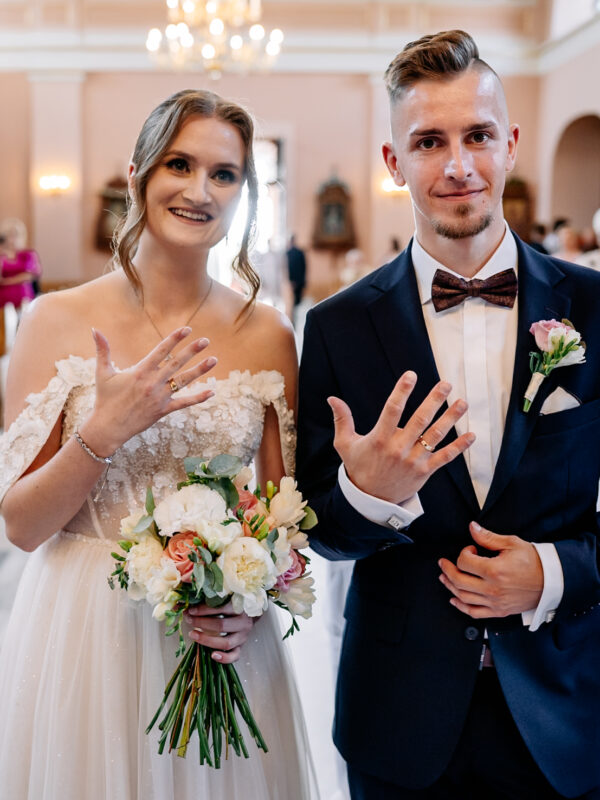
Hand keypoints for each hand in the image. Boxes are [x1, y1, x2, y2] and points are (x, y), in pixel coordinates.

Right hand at [80, 326, 215, 455]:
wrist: (107, 427)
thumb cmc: (104, 399)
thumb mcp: (102, 373)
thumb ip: (102, 350)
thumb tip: (94, 329)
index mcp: (140, 371)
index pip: (161, 351)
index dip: (175, 339)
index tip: (187, 329)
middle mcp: (152, 383)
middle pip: (176, 363)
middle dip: (192, 351)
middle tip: (205, 340)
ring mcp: (159, 397)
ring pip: (183, 381)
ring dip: (200, 370)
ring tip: (214, 359)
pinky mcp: (163, 410)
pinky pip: (184, 403)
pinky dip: (198, 398)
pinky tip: (212, 391)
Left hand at [184, 601, 254, 663]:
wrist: (249, 615)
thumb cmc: (232, 605)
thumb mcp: (224, 599)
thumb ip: (208, 599)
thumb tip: (186, 595)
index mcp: (240, 607)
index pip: (221, 607)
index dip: (204, 609)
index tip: (191, 610)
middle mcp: (243, 622)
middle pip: (221, 625)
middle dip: (201, 623)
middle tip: (189, 620)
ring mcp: (243, 636)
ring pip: (226, 643)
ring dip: (207, 640)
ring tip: (192, 634)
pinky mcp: (241, 647)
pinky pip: (234, 656)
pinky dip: (224, 658)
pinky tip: (212, 656)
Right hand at [328, 371, 474, 503]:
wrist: (369, 501)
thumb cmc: (358, 467)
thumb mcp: (345, 444)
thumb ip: (342, 419)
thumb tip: (332, 398)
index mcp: (380, 439)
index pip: (392, 410)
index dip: (402, 391)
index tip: (411, 375)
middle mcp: (398, 448)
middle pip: (419, 420)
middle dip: (434, 401)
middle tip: (446, 384)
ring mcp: (413, 461)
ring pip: (435, 436)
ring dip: (450, 419)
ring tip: (463, 403)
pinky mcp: (424, 472)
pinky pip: (444, 458)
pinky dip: (459, 447)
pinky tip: (471, 435)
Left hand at [438, 522, 543, 617]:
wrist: (552, 581)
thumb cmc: (534, 562)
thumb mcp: (512, 544)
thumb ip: (489, 537)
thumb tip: (473, 528)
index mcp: (494, 570)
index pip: (465, 563)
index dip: (463, 553)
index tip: (470, 549)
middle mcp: (493, 589)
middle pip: (459, 581)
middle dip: (447, 570)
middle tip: (444, 563)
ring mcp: (495, 602)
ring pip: (463, 597)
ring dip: (450, 586)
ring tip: (445, 578)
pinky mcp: (499, 611)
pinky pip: (475, 613)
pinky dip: (461, 607)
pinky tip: (455, 600)